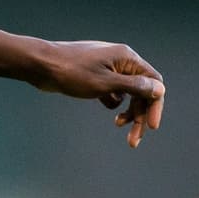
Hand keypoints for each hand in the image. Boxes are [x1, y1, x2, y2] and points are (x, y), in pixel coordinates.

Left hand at [35, 41, 164, 148]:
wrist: (38, 65)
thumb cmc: (70, 72)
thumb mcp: (105, 83)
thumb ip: (134, 87)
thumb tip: (160, 89)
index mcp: (126, 58)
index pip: (153, 82)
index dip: (155, 105)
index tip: (152, 126)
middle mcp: (119, 61)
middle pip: (140, 90)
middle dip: (139, 114)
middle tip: (133, 139)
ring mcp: (106, 68)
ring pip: (126, 92)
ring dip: (127, 111)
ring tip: (119, 126)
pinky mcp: (93, 76)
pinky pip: (111, 91)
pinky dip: (112, 102)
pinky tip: (107, 108)